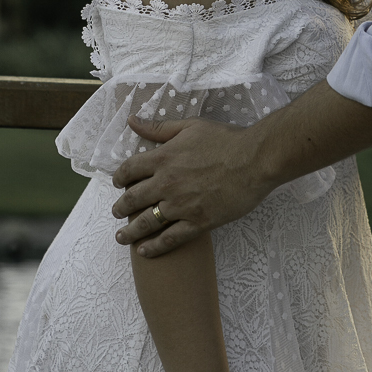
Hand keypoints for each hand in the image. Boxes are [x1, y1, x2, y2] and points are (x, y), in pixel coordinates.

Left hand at [111, 116, 273, 256]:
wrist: (255, 159)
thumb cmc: (226, 139)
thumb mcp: (191, 126)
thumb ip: (160, 128)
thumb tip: (132, 120)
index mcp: (164, 158)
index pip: (130, 170)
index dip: (119, 177)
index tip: (117, 183)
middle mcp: (167, 183)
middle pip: (133, 199)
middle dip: (120, 208)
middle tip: (116, 213)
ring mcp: (181, 205)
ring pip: (146, 222)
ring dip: (130, 231)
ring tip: (121, 237)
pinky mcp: (198, 222)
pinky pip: (170, 239)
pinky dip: (154, 247)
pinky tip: (144, 251)